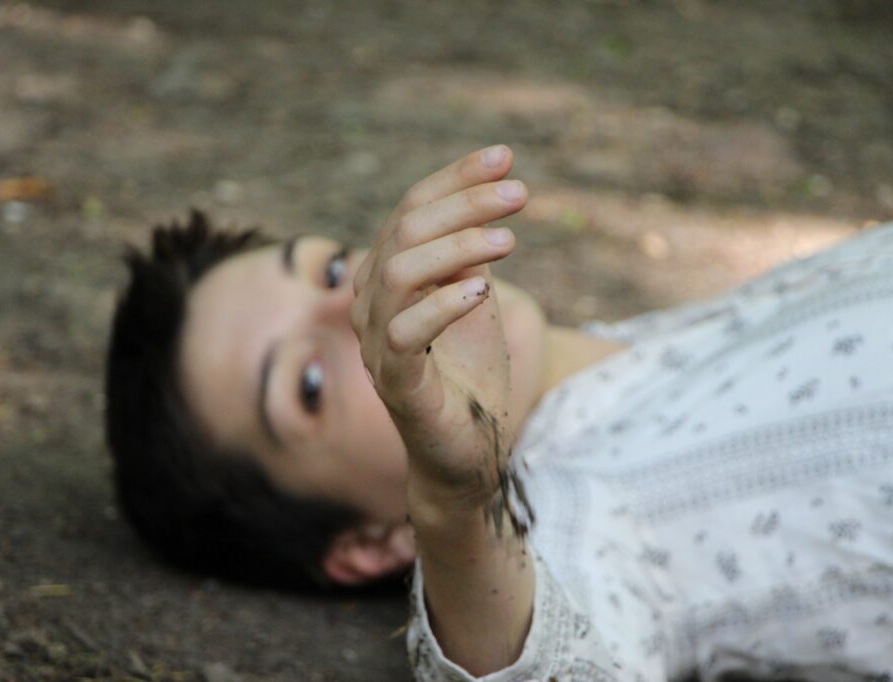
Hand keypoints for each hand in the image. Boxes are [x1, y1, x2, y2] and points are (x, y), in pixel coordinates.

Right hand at [350, 146, 527, 511]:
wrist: (466, 452)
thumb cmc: (469, 374)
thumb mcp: (475, 299)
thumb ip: (470, 254)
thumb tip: (488, 198)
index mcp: (386, 277)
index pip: (410, 210)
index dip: (454, 179)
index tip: (504, 156)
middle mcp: (371, 303)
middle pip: (403, 231)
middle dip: (462, 204)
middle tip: (520, 194)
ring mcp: (377, 344)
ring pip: (398, 272)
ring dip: (456, 246)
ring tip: (511, 240)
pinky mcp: (396, 383)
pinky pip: (406, 334)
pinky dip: (444, 305)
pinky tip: (484, 290)